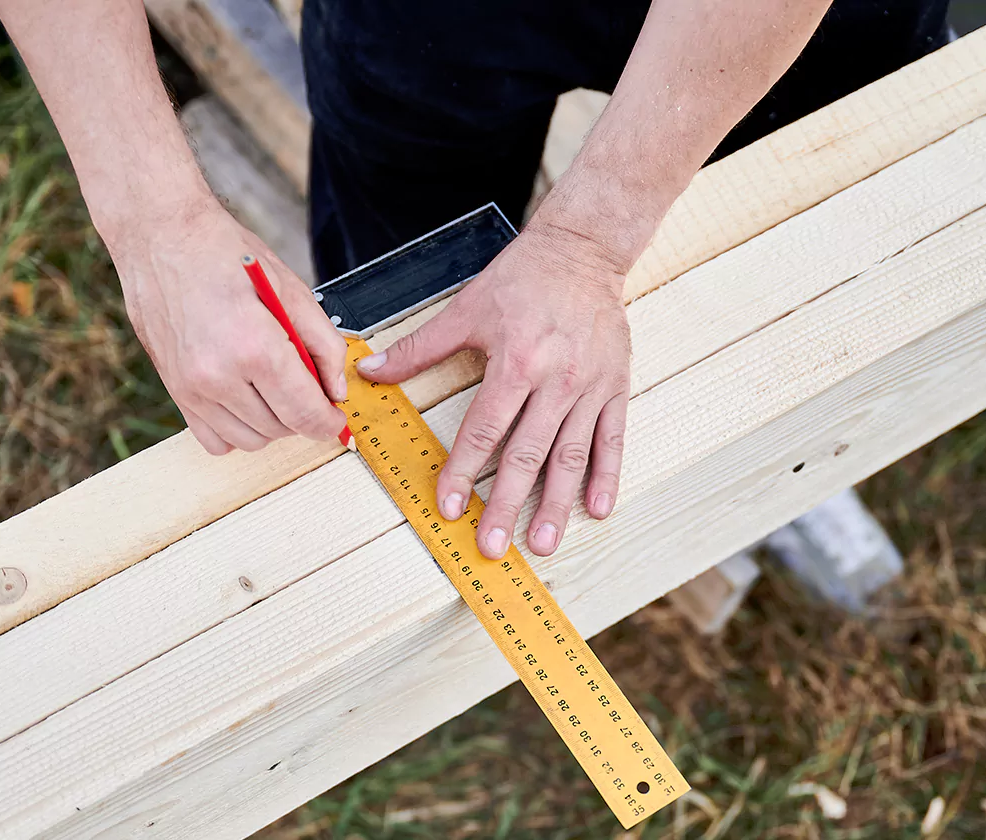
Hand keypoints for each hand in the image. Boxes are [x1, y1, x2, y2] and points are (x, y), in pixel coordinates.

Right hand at [110, 199, 348, 453]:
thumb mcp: (291, 290)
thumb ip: (324, 344)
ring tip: (273, 385)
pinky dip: (237, 428)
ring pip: (250, 439)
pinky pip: (215, 439)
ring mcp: (191, 388)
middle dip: (302, 414)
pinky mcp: (174, 391)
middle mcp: (218, 375)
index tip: (336, 418)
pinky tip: (245, 398)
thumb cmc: (225, 255)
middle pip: (280, 429)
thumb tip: (337, 390)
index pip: (304, 413)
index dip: (329, 422)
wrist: (162, 238)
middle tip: (305, 384)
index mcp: (254, 347)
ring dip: (272, 422)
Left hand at [356, 221, 631, 558]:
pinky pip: (612, 438)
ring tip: (543, 544)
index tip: (448, 507)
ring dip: (557, 504)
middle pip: (527, 454)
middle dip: (507, 504)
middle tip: (493, 546)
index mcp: (516, 361)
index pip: (484, 429)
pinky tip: (598, 510)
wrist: (584, 250)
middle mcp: (555, 380)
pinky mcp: (616, 386)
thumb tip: (369, 371)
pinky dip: (607, 476)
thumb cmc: (522, 279)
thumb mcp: (466, 309)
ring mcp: (589, 387)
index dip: (463, 471)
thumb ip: (418, 348)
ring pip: (571, 456)